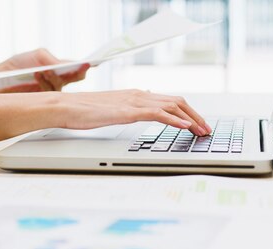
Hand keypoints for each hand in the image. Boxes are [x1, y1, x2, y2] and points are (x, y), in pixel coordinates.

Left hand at [0, 48, 88, 92]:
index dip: (83, 67)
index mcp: (57, 69)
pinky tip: (38, 75)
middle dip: (76, 73)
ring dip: (54, 77)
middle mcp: (56, 81)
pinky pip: (50, 94)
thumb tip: (61, 66)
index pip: (75, 69)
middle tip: (79, 68)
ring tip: (43, 70)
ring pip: (61, 86)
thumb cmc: (15, 67)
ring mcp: (50, 92)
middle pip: (74, 79)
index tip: (89, 64)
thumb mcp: (35, 56)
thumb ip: (50, 58)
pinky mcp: (42, 101)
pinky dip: (45, 83)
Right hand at [50, 89, 212, 135]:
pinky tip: (184, 127)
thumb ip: (128, 108)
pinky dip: (174, 120)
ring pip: (171, 106)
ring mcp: (134, 102)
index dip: (187, 112)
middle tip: (206, 129)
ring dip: (191, 119)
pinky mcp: (128, 111)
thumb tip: (141, 109)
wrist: (66, 107)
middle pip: (176, 101)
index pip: (169, 100)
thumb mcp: (111, 109)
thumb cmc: (83, 110)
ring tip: (201, 130)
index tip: (197, 124)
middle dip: (195, 116)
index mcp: (135, 95)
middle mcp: (138, 95)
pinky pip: (157, 114)